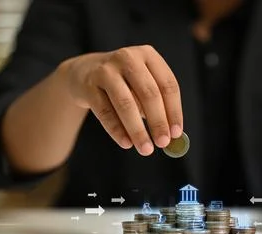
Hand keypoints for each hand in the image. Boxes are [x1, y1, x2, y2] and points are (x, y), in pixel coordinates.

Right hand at [59, 45, 182, 155]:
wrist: (84, 73)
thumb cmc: (124, 84)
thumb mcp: (142, 86)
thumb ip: (158, 108)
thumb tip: (171, 137)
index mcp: (148, 55)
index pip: (168, 85)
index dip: (174, 111)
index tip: (177, 134)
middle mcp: (128, 58)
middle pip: (149, 93)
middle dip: (158, 122)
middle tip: (163, 143)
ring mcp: (106, 70)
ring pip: (126, 103)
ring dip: (138, 130)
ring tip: (146, 149)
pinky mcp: (88, 85)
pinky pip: (105, 112)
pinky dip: (117, 130)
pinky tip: (126, 143)